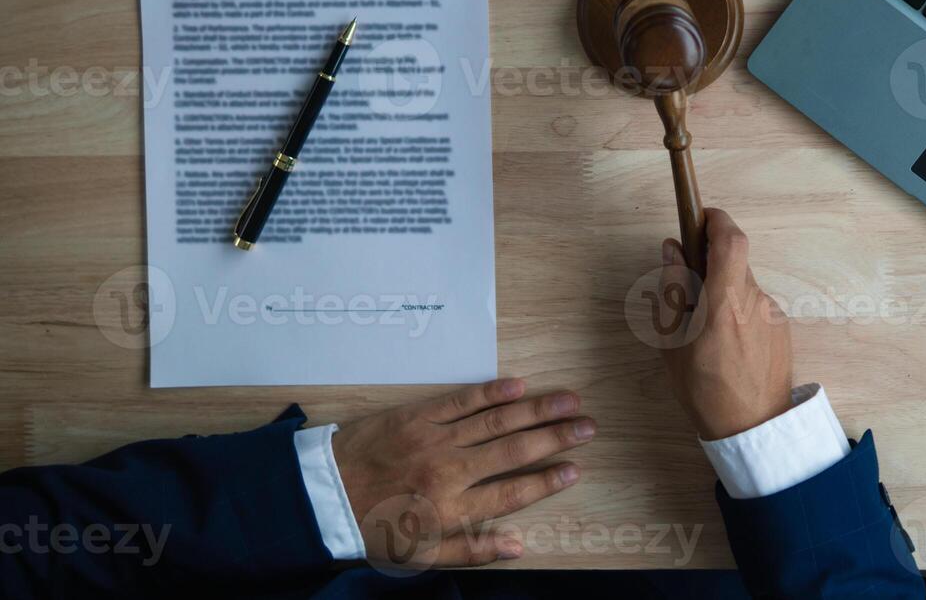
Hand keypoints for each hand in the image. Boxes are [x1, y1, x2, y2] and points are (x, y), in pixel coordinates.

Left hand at [332, 378, 595, 568]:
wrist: (320, 494)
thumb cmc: (372, 529)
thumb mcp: (418, 557)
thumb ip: (470, 551)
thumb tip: (518, 546)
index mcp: (451, 510)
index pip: (513, 493)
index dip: (548, 481)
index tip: (576, 469)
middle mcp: (450, 472)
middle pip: (515, 451)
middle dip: (556, 437)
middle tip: (588, 426)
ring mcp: (435, 439)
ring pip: (497, 420)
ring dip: (537, 409)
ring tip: (570, 399)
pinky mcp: (418, 415)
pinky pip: (462, 400)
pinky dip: (491, 391)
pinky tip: (519, 384)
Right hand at [658, 208, 792, 439]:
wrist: (753, 429)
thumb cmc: (704, 390)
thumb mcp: (672, 342)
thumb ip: (672, 290)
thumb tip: (673, 249)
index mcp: (725, 302)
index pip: (730, 240)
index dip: (717, 220)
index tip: (700, 217)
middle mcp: (755, 301)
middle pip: (732, 264)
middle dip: (710, 268)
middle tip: (688, 294)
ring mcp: (773, 314)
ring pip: (743, 287)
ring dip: (723, 295)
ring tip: (706, 334)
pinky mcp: (782, 328)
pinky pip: (755, 307)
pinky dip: (738, 314)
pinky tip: (728, 347)